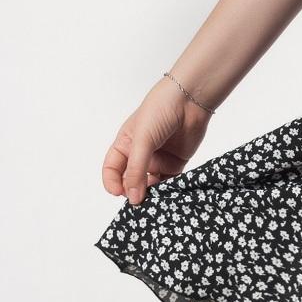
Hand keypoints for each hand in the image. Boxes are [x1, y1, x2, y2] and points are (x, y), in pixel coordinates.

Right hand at [101, 78, 212, 205]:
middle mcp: (140, 153)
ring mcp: (158, 158)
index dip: (112, 182)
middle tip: (139, 201)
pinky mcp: (176, 162)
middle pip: (130, 180)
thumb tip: (133, 198)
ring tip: (155, 200)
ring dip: (151, 193)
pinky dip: (168, 189)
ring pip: (150, 184)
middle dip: (132, 192)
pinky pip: (169, 182)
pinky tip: (169, 194)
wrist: (190, 99)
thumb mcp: (142, 140)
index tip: (118, 193)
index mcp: (125, 144)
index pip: (112, 169)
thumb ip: (136, 170)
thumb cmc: (160, 110)